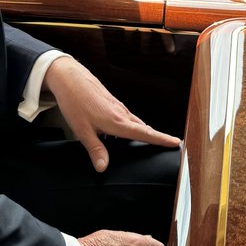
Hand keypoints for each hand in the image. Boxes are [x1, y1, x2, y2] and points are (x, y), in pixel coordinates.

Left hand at [43, 57, 179, 172]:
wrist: (69, 77)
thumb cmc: (74, 102)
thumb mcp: (82, 130)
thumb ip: (95, 150)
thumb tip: (103, 168)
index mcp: (117, 122)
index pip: (144, 133)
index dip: (161, 139)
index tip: (176, 142)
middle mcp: (121, 113)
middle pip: (143, 128)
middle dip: (156, 137)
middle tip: (170, 144)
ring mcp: (117, 106)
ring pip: (135, 121)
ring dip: (144, 130)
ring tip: (151, 140)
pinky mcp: (111, 102)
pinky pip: (126, 116)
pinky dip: (132, 124)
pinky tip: (124, 130)